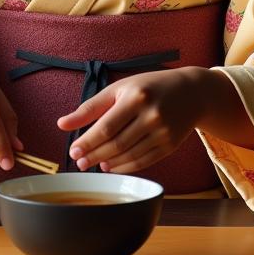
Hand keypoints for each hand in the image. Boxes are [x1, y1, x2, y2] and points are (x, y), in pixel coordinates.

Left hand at [55, 67, 208, 174]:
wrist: (191, 92)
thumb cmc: (148, 87)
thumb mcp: (119, 89)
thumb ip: (91, 107)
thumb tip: (62, 124)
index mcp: (136, 97)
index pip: (106, 126)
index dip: (87, 141)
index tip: (73, 150)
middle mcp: (151, 115)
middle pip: (116, 144)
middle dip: (94, 155)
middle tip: (79, 161)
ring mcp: (163, 132)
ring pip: (129, 155)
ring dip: (108, 163)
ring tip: (93, 164)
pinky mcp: (170, 145)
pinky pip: (143, 161)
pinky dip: (124, 167)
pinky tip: (111, 166)